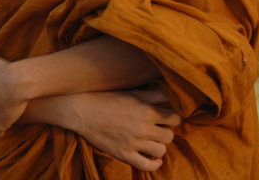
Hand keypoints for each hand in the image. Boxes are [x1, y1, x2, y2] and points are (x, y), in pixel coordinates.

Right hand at [60, 88, 181, 171]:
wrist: (83, 111)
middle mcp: (143, 128)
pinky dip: (154, 164)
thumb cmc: (109, 99)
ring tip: (154, 141)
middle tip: (159, 128)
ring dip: (160, 146)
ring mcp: (133, 143)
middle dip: (166, 131)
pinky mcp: (123, 155)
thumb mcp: (134, 92)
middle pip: (169, 136)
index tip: (168, 117)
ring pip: (161, 151)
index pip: (175, 118)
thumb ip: (155, 95)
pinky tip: (155, 159)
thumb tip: (172, 95)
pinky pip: (146, 166)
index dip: (173, 118)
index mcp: (147, 111)